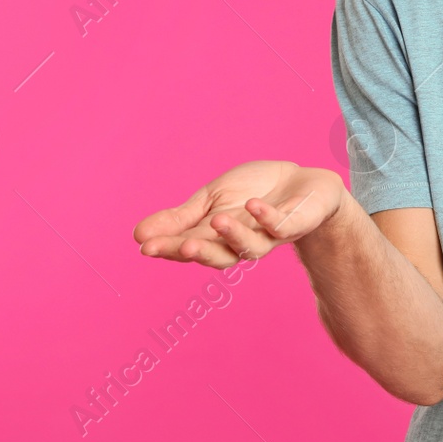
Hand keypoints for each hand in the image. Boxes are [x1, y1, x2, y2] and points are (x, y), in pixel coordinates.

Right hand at [133, 160, 343, 269]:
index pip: (189, 246)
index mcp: (218, 238)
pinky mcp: (296, 223)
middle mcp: (242, 242)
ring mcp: (270, 235)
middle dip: (199, 252)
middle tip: (179, 248)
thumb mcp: (212, 201)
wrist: (305, 185)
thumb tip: (137, 235)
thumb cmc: (254, 192)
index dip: (168, 248)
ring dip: (234, 235)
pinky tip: (253, 205)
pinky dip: (267, 217)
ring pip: (251, 247)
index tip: (146, 246)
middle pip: (218, 256)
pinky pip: (282, 226)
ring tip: (218, 221)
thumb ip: (180, 218)